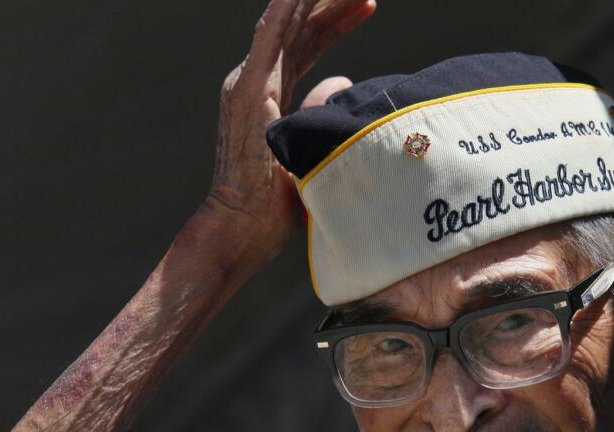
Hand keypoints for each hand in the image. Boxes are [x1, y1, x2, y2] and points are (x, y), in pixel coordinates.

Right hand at [200, 0, 374, 261]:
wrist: (243, 227)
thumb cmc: (277, 203)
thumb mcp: (314, 145)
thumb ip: (323, 109)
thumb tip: (345, 82)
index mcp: (272, 93)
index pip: (308, 44)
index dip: (336, 21)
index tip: (369, 4)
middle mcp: (257, 81)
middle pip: (299, 29)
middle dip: (332, 4)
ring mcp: (249, 83)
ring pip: (284, 25)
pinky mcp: (249, 91)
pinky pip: (270, 38)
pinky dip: (285, 10)